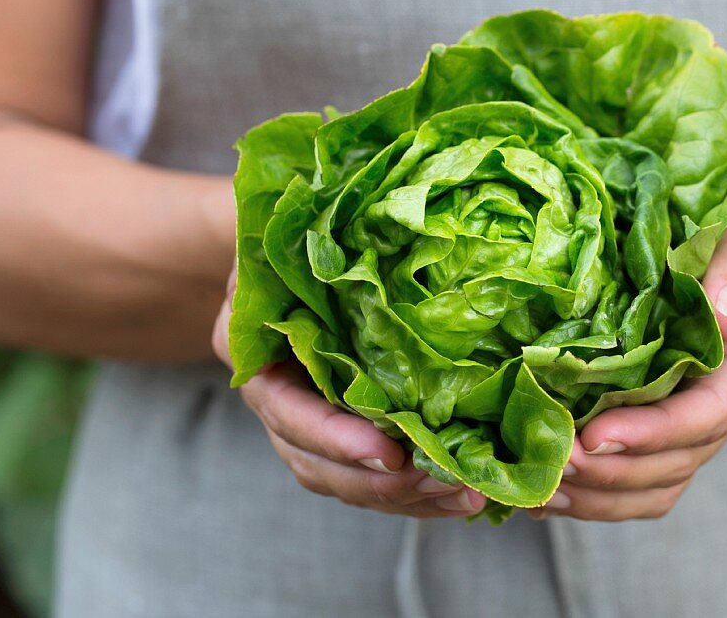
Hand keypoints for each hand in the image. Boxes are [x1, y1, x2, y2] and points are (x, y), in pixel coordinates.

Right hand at [212, 264, 486, 517]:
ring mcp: (312, 428)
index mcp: (259, 360)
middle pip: (319, 465)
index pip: (288, 412)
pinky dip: (417, 495)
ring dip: (408, 498)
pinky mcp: (350, 438)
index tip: (387, 452)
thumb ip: (297, 252)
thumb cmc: (295, 240)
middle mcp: (280, 405)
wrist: (294, 262)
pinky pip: (377, 481)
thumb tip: (337, 229)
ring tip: (466, 496)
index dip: (333, 437)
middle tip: (445, 482)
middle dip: (383, 482)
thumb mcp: (286, 238)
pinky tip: (462, 494)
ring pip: (350, 484)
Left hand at [530, 175, 726, 520]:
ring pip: (659, 480)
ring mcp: (697, 406)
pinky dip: (597, 490)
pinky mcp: (663, 411)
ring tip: (539, 491)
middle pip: (681, 458)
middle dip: (617, 472)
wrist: (724, 206)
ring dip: (601, 495)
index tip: (594, 437)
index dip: (656, 432)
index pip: (714, 410)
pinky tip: (546, 488)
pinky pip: (639, 471)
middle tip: (551, 468)